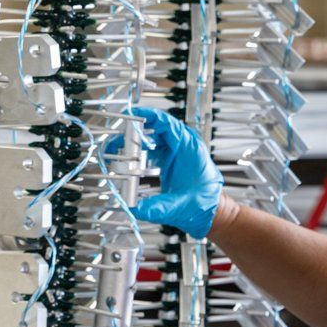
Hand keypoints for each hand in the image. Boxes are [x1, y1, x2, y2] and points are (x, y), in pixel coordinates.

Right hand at [125, 106, 223, 237]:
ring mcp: (176, 151)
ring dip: (133, 141)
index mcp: (189, 147)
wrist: (210, 211)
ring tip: (116, 149)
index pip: (165, 122)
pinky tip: (126, 159)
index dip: (146, 116)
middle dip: (133, 131)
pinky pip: (151, 148)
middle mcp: (182, 145)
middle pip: (154, 127)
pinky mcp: (169, 158)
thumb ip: (156, 208)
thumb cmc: (203, 204)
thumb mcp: (178, 207)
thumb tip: (135, 208)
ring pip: (151, 137)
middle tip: (115, 139)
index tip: (128, 116)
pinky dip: (138, 150)